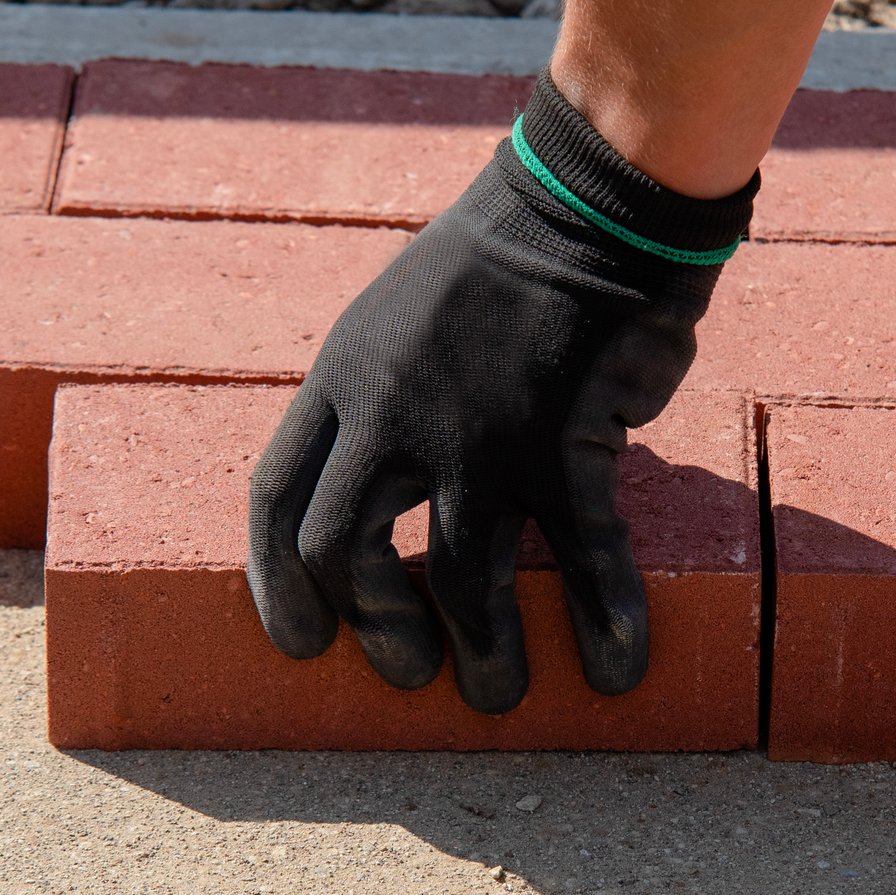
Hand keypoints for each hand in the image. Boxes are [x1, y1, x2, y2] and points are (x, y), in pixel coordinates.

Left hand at [246, 101, 741, 713]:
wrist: (591, 200)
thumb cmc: (504, 264)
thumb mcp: (402, 322)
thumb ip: (384, 402)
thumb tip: (396, 490)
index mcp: (344, 378)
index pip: (277, 498)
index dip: (278, 583)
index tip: (301, 641)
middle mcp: (395, 412)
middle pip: (345, 550)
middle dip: (374, 628)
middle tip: (411, 669)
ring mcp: (478, 429)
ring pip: (460, 575)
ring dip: (481, 651)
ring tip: (499, 693)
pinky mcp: (563, 439)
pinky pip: (579, 552)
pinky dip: (600, 617)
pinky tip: (617, 665)